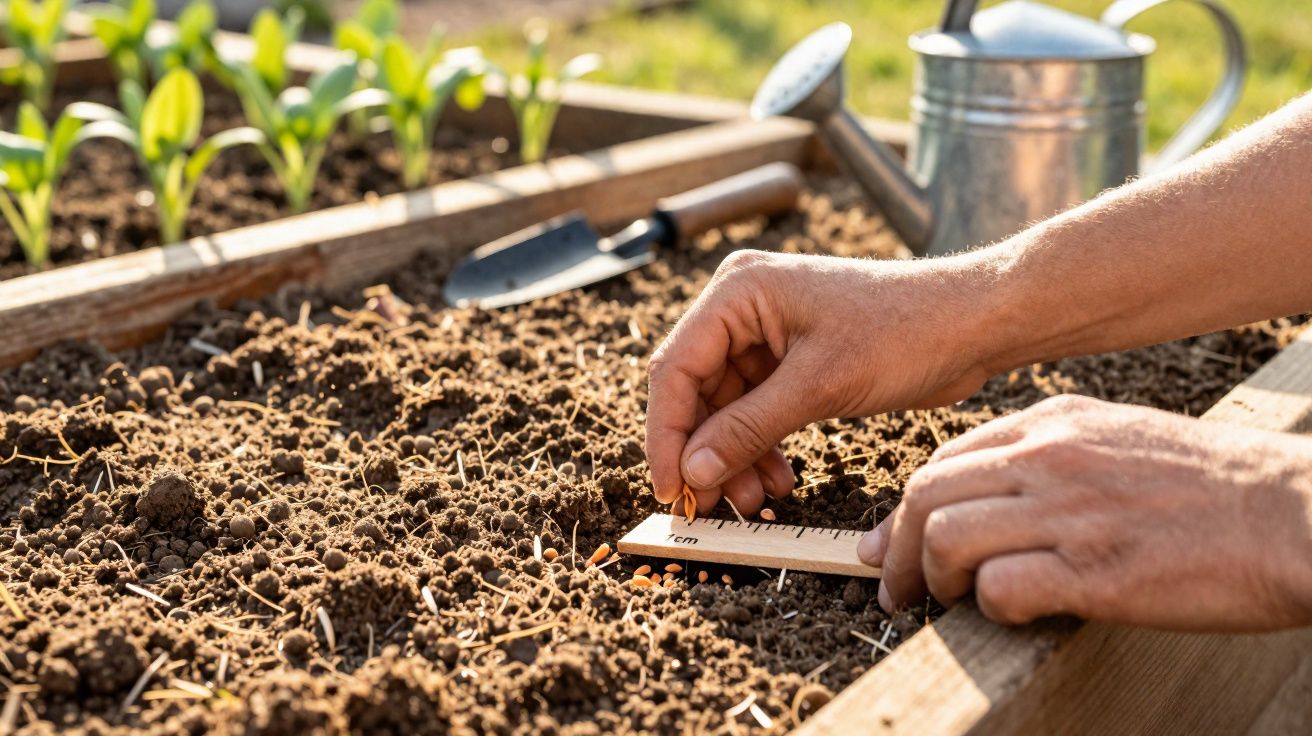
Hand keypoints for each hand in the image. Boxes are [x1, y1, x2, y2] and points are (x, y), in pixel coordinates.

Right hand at [645, 250, 999, 515]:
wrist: (973, 323)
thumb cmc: (905, 333)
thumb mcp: (820, 386)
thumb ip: (748, 428)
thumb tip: (693, 473)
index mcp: (738, 291)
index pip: (676, 369)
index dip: (667, 435)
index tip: (672, 490)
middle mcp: (743, 305)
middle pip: (695, 390)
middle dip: (703, 451)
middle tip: (708, 506)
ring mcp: (766, 332)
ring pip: (725, 407)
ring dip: (733, 456)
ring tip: (752, 500)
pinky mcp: (791, 357)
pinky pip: (756, 408)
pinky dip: (760, 446)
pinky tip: (777, 480)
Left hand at [858, 394, 1311, 630]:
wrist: (1297, 512)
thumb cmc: (1214, 487)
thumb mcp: (1121, 440)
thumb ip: (1052, 458)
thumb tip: (988, 501)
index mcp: (1055, 422)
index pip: (944, 459)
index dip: (907, 510)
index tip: (892, 545)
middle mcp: (1051, 456)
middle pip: (926, 495)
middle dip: (898, 550)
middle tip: (900, 590)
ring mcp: (1070, 510)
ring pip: (945, 536)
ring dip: (935, 580)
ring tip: (952, 604)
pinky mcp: (1096, 570)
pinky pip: (1000, 587)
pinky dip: (992, 608)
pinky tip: (1016, 615)